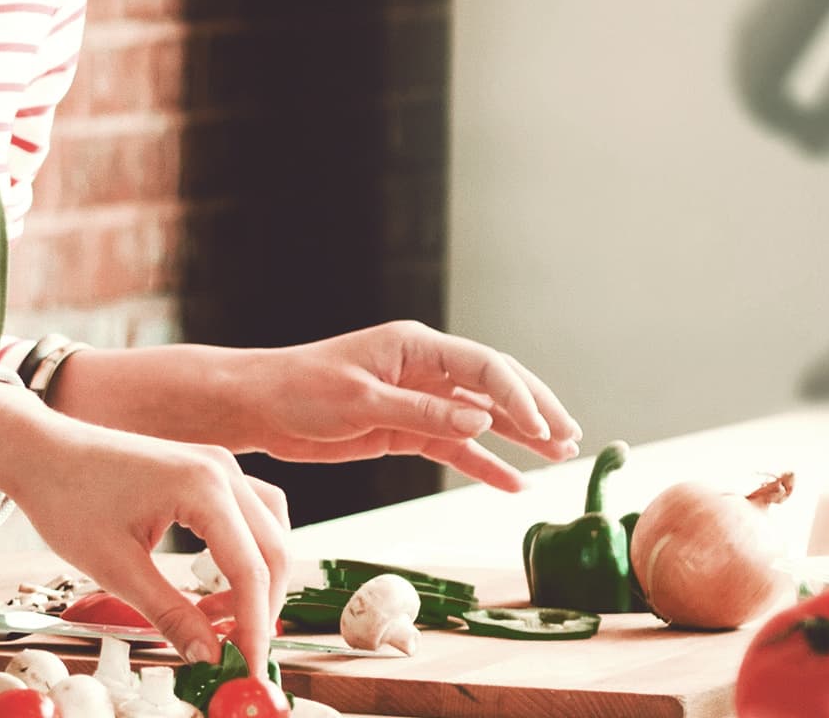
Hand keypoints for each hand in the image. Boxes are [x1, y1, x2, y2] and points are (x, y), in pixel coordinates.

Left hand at [0, 394, 296, 663]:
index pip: (252, 569)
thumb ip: (169, 613)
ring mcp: (217, 465)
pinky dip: (246, 552)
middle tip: (239, 652)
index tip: (250, 666)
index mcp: (203, 486)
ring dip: (257, 579)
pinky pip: (250, 514)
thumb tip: (207, 654)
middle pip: (273, 550)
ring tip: (223, 620)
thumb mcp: (116, 568)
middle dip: (261, 607)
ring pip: (270, 531)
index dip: (255, 625)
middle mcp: (221, 469)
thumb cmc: (67, 496)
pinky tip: (217, 582)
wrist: (39, 451)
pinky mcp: (206, 470)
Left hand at [213, 322, 580, 488]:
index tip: (542, 429)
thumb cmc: (300, 391)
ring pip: (481, 420)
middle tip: (570, 439)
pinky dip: (484, 465)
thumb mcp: (361, 402)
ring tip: (558, 459)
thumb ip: (422, 413)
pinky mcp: (405, 430)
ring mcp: (418, 400)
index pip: (484, 367)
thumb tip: (481, 421)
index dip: (519, 396)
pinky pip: (455, 448)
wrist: (258, 408)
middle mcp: (424, 368)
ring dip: (519, 438)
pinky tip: (514, 483)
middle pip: (494, 387)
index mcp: (416, 346)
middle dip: (534, 412)